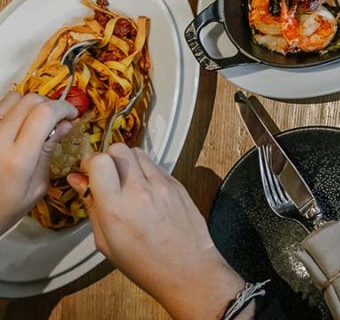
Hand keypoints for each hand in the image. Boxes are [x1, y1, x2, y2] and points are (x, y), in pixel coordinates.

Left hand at [0, 91, 75, 233]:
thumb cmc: (8, 206)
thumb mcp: (37, 186)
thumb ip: (48, 151)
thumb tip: (65, 123)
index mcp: (18, 159)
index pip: (44, 113)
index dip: (64, 108)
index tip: (72, 115)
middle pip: (31, 100)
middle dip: (51, 105)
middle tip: (57, 119)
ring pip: (14, 97)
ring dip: (31, 104)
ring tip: (36, 121)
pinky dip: (13, 108)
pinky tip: (17, 124)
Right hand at [68, 145, 247, 319]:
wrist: (186, 268)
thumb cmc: (144, 263)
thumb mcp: (106, 241)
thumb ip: (91, 206)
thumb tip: (77, 180)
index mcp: (116, 208)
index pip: (100, 161)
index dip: (90, 163)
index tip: (87, 172)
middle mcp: (140, 191)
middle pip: (119, 148)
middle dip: (108, 157)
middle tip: (105, 174)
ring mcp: (162, 185)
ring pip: (138, 152)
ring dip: (127, 162)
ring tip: (124, 182)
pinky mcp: (177, 184)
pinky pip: (155, 165)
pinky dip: (144, 171)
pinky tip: (143, 190)